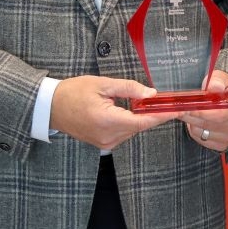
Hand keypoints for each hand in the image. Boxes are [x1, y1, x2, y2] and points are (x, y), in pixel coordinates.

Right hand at [51, 76, 181, 150]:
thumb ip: (129, 89)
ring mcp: (105, 143)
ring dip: (140, 117)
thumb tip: (151, 94)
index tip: (178, 110)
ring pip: (132, 129)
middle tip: (166, 100)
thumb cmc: (72, 93)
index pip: (143, 121)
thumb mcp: (102, 84)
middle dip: (153, 113)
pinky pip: (124, 132)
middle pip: (140, 126)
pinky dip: (130, 122)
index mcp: (107, 121)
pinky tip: (127, 110)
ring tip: (144, 102)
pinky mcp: (103, 144)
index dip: (162, 115)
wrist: (49, 107)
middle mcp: (108, 137)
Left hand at [180, 70, 227, 152]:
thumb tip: (214, 86)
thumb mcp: (223, 77)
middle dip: (191, 114)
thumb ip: (217, 79)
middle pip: (207, 124)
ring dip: (191, 121)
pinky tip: (197, 120)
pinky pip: (200, 139)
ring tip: (190, 110)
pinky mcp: (222, 145)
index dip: (200, 111)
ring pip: (201, 132)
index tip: (186, 106)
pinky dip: (194, 130)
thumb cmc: (227, 89)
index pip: (219, 114)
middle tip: (179, 106)